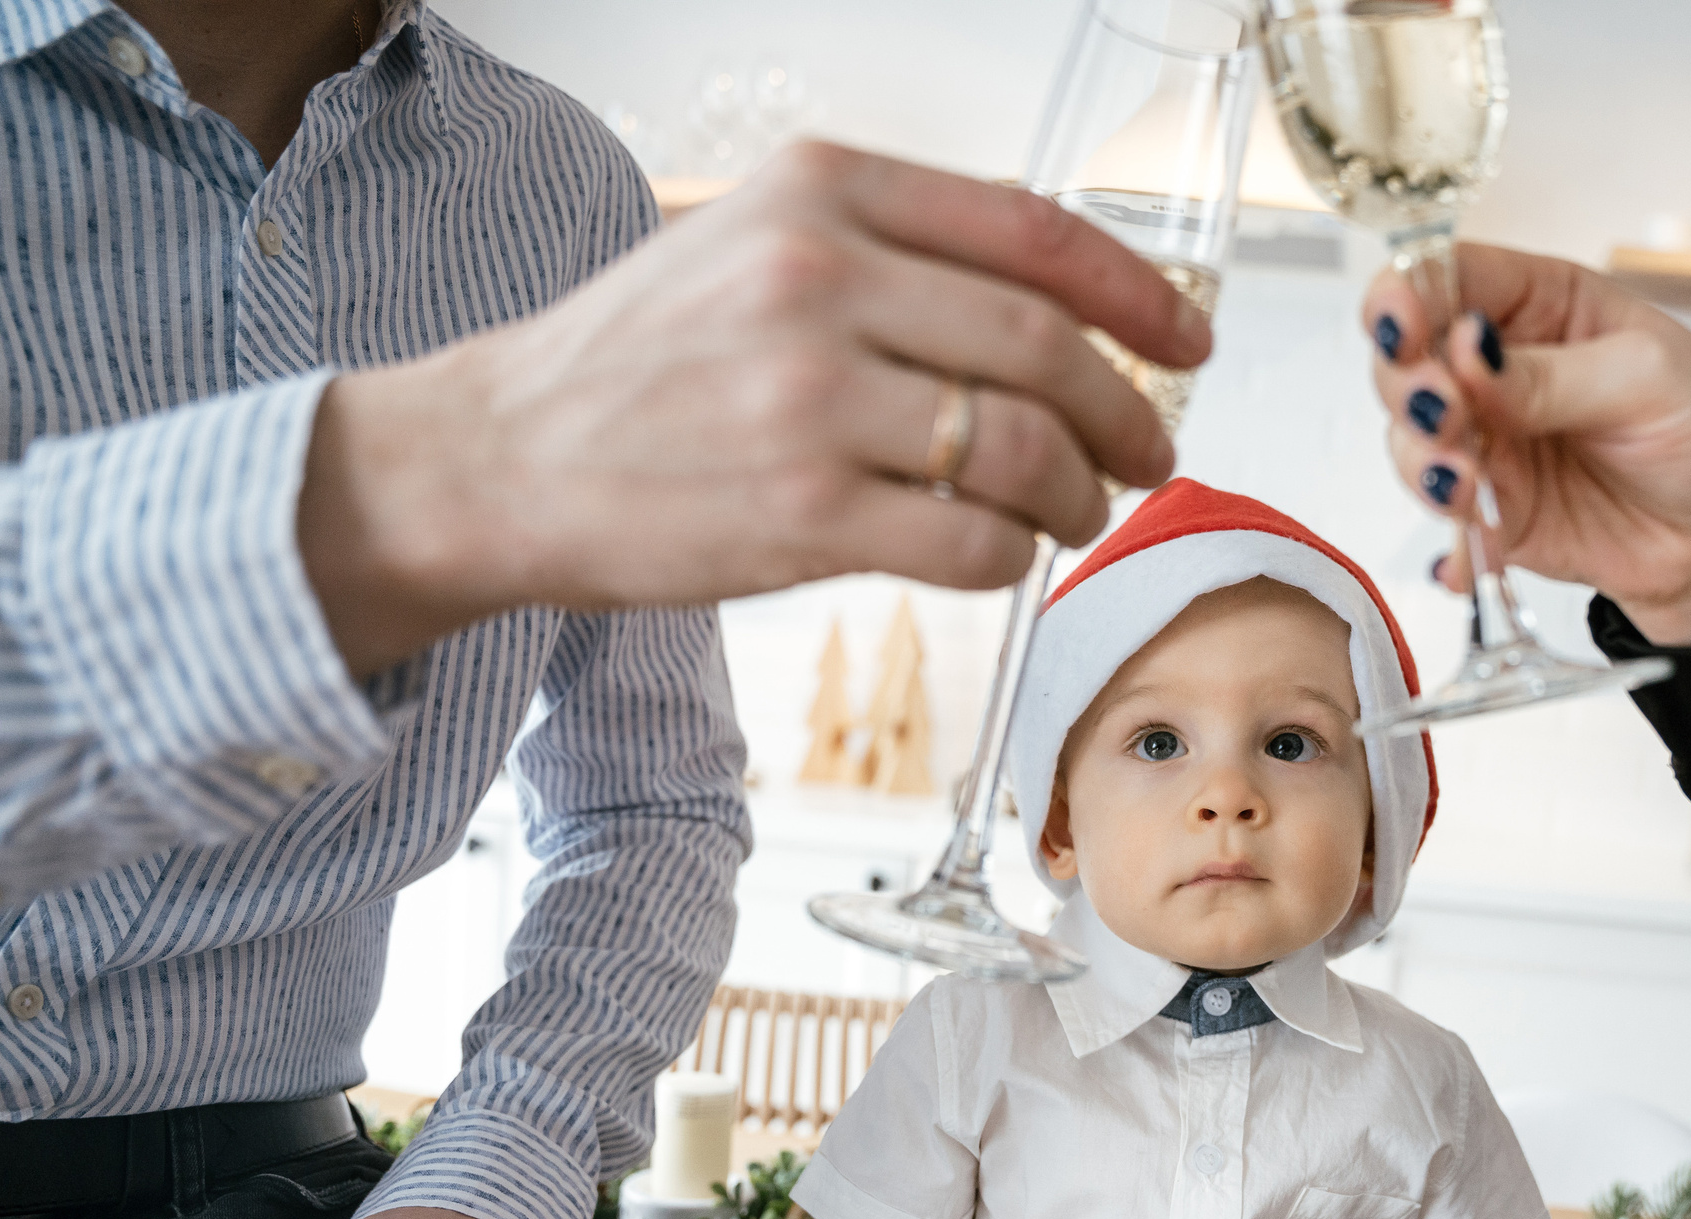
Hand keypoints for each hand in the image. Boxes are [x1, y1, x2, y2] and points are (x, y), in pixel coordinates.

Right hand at [302, 140, 1216, 676]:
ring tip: (1078, 512)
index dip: (1136, 295)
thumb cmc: (637, 361)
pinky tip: (1002, 554)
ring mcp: (809, 399)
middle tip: (1149, 450)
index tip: (1189, 341)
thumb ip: (891, 250)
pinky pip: (970, 540)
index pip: (1033, 232)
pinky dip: (1010, 555)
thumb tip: (1054, 304)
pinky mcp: (801, 513)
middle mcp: (819, 279)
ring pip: (1022, 446)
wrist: (501, 456)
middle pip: (1046, 346)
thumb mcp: (750, 243)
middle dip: (1126, 410)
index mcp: (821, 191)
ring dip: (1077, 493)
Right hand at [1365, 243, 1690, 647]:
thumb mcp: (1647, 378)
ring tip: (1463, 488)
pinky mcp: (1493, 512)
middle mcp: (1500, 368)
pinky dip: (1448, 540)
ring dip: (1423, 462)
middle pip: (1406, 358)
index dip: (1408, 295)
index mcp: (1541, 305)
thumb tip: (1466, 353)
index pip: (1448, 276)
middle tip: (1443, 414)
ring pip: (1410, 440)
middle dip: (1409, 387)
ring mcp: (1492, 441)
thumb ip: (1550, 374)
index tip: (1400, 328)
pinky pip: (1444, 522)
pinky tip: (1466, 558)